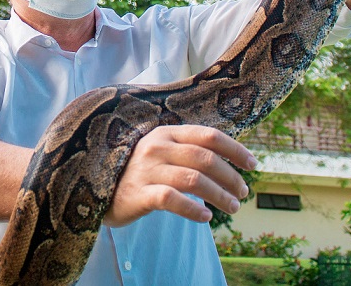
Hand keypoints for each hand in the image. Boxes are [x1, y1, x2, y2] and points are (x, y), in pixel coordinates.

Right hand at [103, 125, 256, 226]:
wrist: (97, 188)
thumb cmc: (139, 172)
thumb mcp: (162, 153)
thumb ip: (189, 151)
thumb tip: (231, 162)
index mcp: (167, 133)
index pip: (209, 135)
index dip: (235, 149)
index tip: (253, 164)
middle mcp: (157, 147)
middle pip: (205, 158)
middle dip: (230, 176)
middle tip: (243, 193)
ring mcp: (146, 170)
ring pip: (193, 179)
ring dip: (219, 195)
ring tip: (233, 207)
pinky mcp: (137, 193)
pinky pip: (172, 200)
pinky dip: (193, 209)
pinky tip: (206, 217)